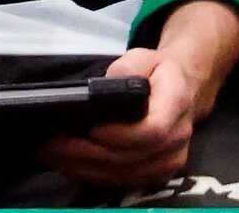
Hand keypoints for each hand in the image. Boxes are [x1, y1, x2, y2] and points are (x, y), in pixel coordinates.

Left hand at [40, 0, 238, 188]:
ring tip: (53, 155)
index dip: (122, 135)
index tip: (92, 128)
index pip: (153, 130)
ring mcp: (171, 161)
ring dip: (87, 168)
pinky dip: (95, 175)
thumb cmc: (157, 71)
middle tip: (53, 145)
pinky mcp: (159, 174)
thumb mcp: (143, 57)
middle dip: (90, 154)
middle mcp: (179, 138)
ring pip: (127, 174)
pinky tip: (69, 166)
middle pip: (133, 158)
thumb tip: (101, 90)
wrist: (185, 90)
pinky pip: (126, 181)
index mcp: (177, 103)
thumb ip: (125, 69)